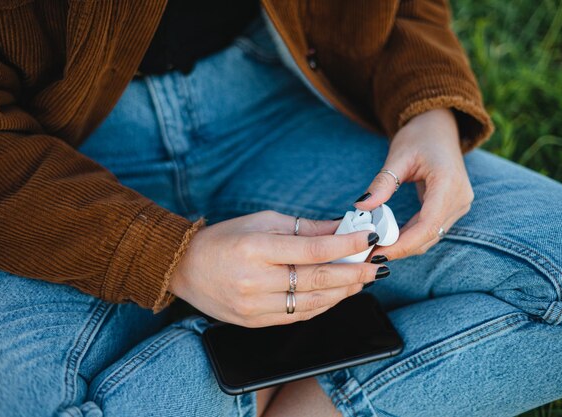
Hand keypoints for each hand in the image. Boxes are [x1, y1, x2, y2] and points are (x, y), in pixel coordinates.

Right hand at [169, 211, 386, 326]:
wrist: (185, 267)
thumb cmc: (225, 238)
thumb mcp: (263, 221)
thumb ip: (305, 228)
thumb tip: (342, 228)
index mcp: (256, 248)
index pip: (313, 250)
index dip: (346, 245)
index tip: (369, 239)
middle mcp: (255, 280)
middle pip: (318, 280)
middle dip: (354, 273)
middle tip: (376, 265)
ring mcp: (254, 306)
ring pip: (312, 302)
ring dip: (343, 292)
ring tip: (362, 279)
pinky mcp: (254, 322)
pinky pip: (298, 316)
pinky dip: (322, 305)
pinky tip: (337, 294)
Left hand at [355, 108, 473, 258]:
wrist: (439, 127)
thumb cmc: (420, 136)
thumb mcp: (398, 156)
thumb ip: (382, 183)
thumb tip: (362, 206)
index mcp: (448, 184)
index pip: (428, 225)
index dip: (403, 244)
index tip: (379, 251)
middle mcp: (459, 198)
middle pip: (430, 235)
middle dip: (400, 248)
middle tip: (370, 254)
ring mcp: (459, 204)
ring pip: (431, 236)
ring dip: (405, 244)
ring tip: (376, 247)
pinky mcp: (452, 207)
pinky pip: (432, 228)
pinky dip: (411, 235)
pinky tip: (389, 238)